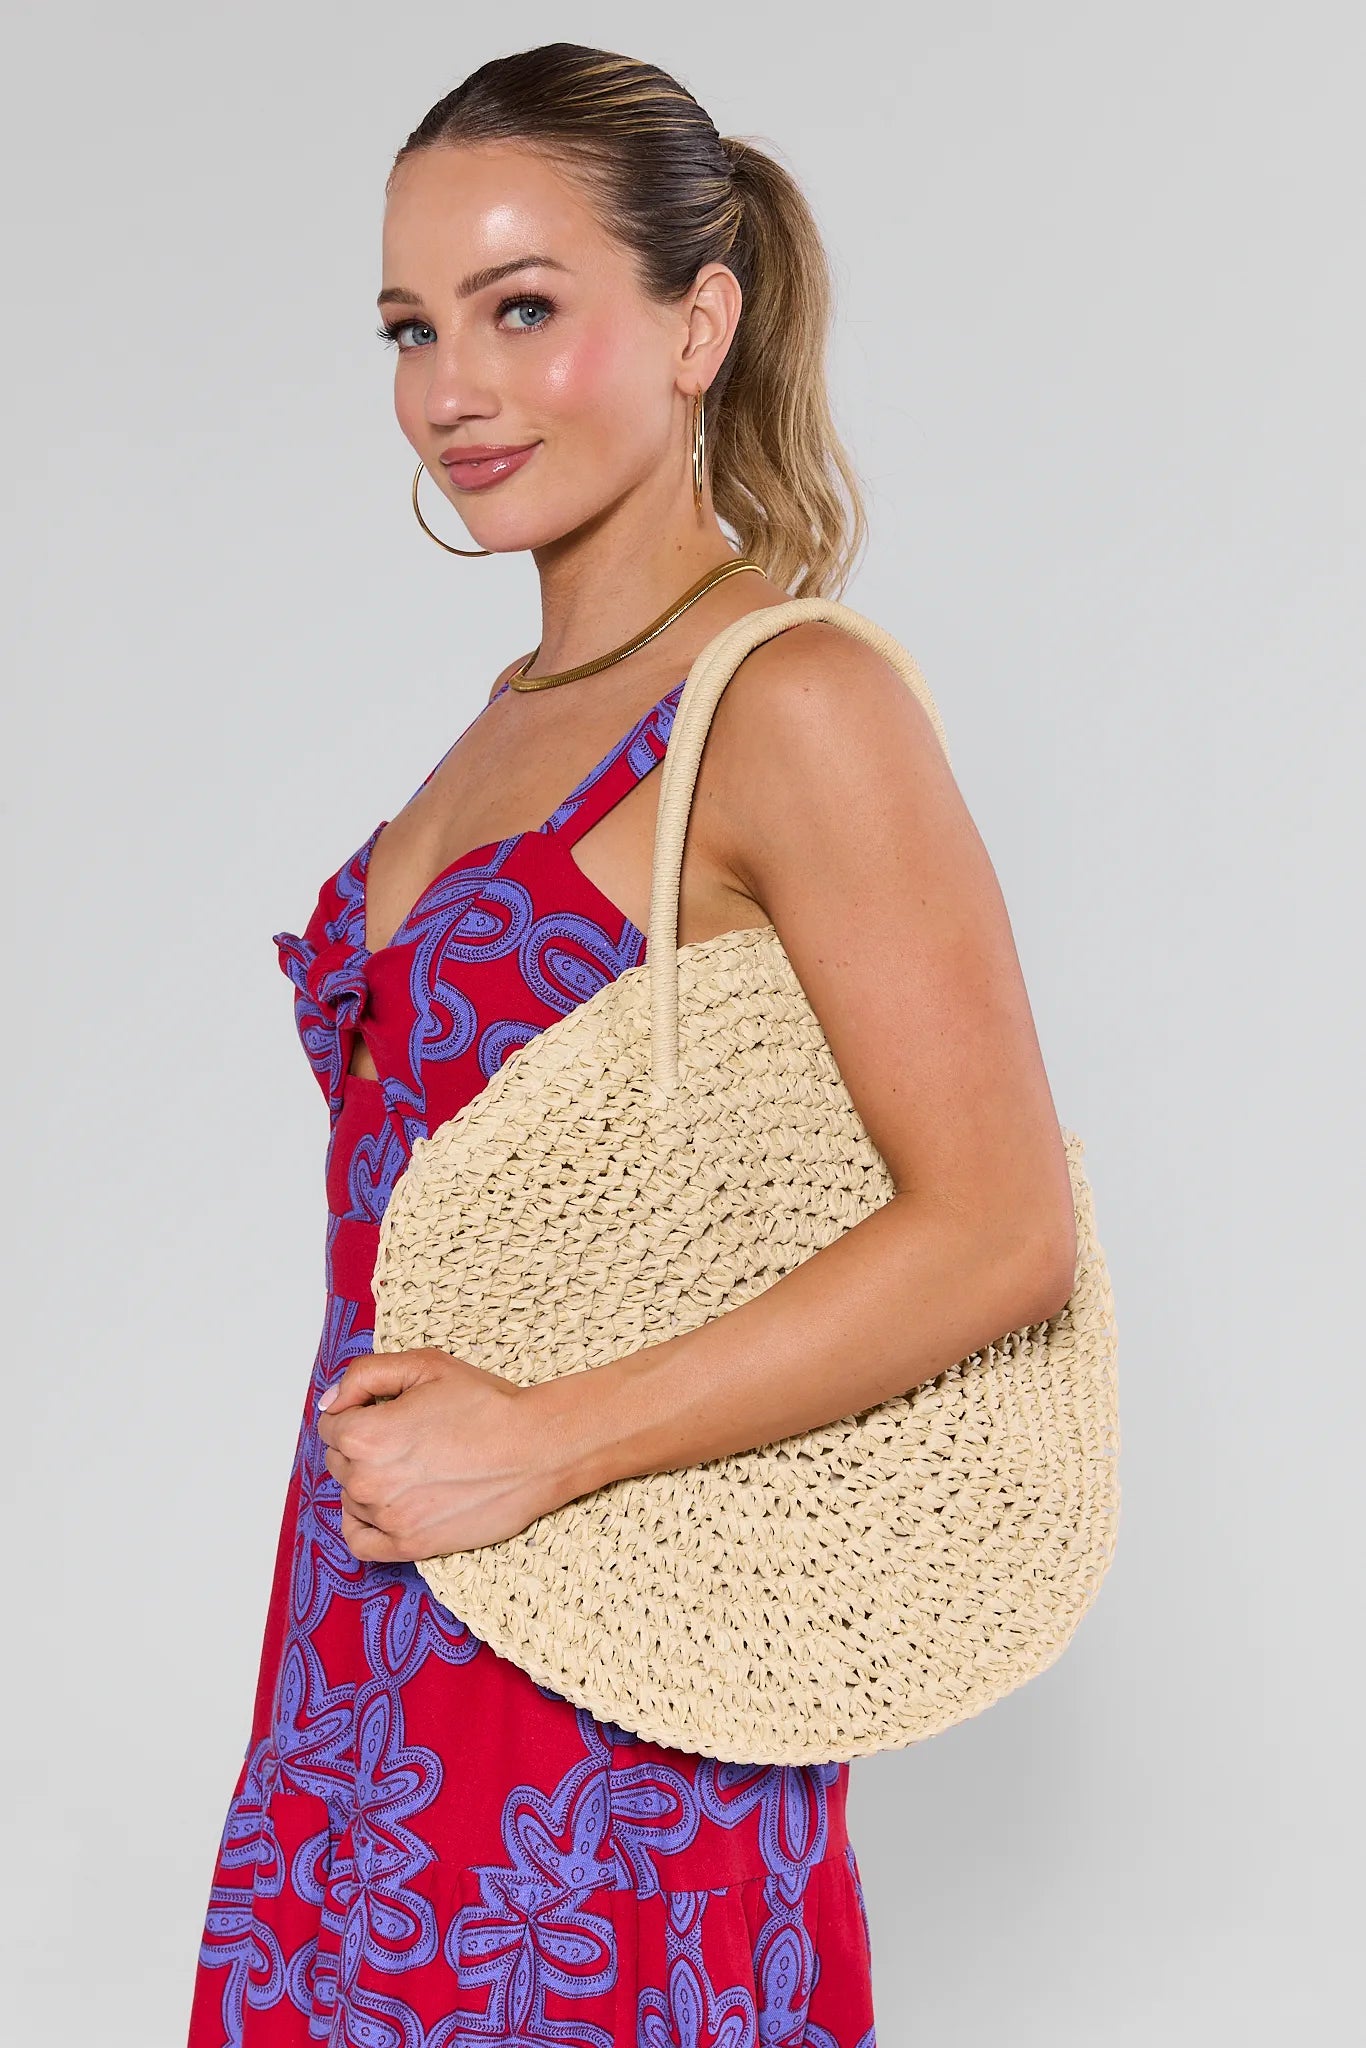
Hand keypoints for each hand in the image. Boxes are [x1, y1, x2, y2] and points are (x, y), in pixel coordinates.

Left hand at [314, 1348, 572, 1563]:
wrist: (536, 1450)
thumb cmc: (487, 1406)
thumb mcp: (425, 1366)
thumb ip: (365, 1376)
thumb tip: (330, 1402)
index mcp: (365, 1435)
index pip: (330, 1426)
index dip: (356, 1412)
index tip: (383, 1411)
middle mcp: (368, 1480)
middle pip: (339, 1461)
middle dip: (362, 1445)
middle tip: (405, 1435)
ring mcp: (387, 1517)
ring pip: (351, 1497)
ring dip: (368, 1481)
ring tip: (410, 1465)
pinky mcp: (409, 1546)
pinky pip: (359, 1542)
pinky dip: (360, 1524)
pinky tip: (381, 1506)